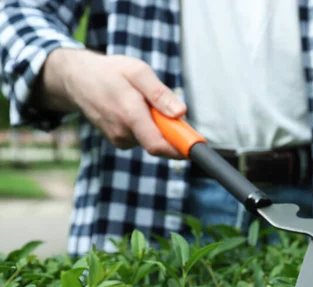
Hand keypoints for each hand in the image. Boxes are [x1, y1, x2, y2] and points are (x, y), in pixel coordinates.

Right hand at [40, 49, 186, 158]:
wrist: (77, 80)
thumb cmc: (110, 72)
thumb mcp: (138, 72)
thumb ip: (160, 94)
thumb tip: (181, 113)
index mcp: (130, 115)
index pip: (159, 145)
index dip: (181, 149)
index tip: (196, 148)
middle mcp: (123, 133)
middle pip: (160, 143)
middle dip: (171, 130)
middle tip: (168, 109)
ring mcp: (119, 139)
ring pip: (151, 139)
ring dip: (156, 125)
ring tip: (142, 102)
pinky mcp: (118, 141)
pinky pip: (142, 138)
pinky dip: (146, 126)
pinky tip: (134, 110)